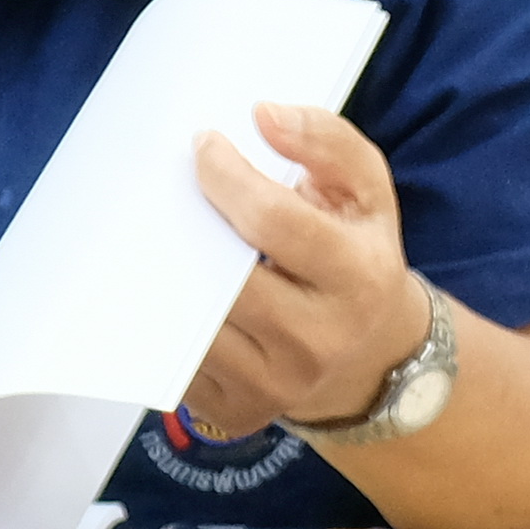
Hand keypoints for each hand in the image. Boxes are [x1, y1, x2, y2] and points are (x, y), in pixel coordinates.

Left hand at [184, 101, 427, 436]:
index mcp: (358, 279)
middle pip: (225, 279)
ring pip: (193, 324)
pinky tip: (168, 289)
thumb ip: (327, 141)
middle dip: (188, 227)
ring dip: (168, 276)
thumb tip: (264, 114)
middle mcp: (317, 341)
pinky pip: (179, 362)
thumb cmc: (358, 256)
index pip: (275, 222)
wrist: (368, 356)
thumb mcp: (367, 192)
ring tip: (161, 238)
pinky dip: (166, 321)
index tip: (202, 144)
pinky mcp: (232, 413)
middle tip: (169, 191)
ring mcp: (271, 386)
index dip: (228, 177)